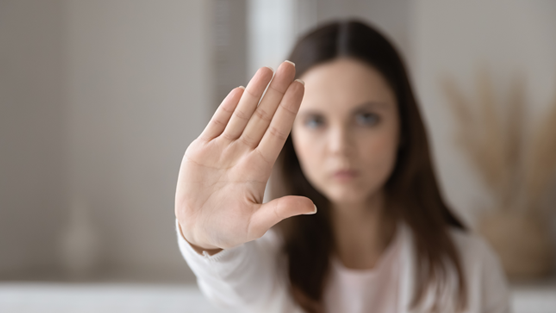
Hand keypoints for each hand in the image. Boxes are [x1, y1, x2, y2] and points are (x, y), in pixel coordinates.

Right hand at [175, 61, 315, 252]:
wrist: (198, 231)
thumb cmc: (229, 230)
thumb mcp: (256, 223)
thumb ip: (281, 211)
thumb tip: (311, 207)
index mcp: (258, 168)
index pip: (278, 131)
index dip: (289, 109)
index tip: (301, 86)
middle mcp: (244, 154)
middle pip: (263, 116)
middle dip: (276, 91)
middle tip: (289, 65)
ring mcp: (223, 150)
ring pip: (242, 114)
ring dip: (254, 92)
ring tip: (266, 70)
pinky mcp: (202, 151)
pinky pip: (217, 124)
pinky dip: (227, 107)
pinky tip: (240, 91)